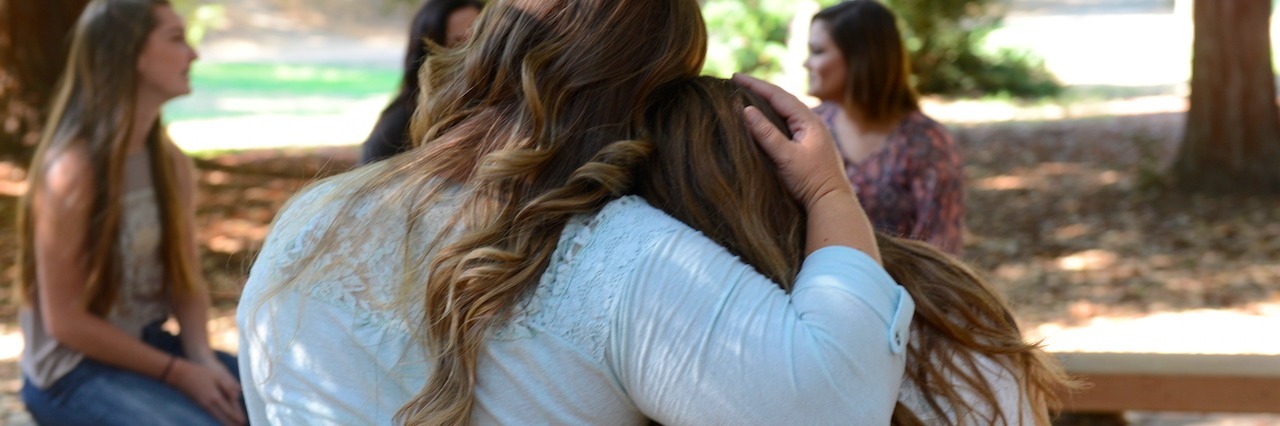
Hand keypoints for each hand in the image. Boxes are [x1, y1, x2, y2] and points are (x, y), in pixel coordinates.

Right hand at [167, 357, 245, 424]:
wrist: (178, 375)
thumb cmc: (199, 373)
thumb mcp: (216, 376)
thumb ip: (228, 386)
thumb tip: (237, 395)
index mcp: (215, 397)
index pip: (229, 410)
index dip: (237, 416)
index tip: (244, 421)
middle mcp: (209, 404)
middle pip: (224, 417)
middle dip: (233, 422)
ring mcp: (203, 405)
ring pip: (218, 416)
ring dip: (226, 421)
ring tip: (234, 424)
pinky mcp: (200, 404)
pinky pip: (212, 413)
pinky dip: (220, 416)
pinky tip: (223, 417)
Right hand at [733, 73, 879, 259]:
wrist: (832, 202)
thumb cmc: (811, 181)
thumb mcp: (786, 157)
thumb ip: (766, 133)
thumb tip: (745, 110)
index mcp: (809, 120)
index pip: (778, 95)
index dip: (755, 85)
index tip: (735, 77)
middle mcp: (813, 122)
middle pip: (783, 99)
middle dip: (760, 90)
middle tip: (737, 82)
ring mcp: (813, 133)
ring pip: (786, 110)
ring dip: (767, 102)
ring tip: (747, 95)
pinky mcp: (810, 144)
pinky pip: (788, 122)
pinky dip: (773, 116)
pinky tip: (765, 119)